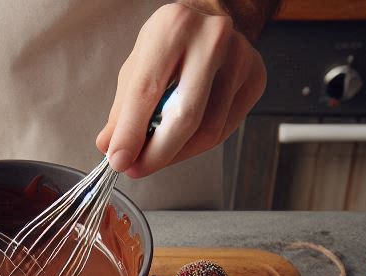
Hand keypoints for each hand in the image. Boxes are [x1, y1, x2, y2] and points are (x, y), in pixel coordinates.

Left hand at [96, 2, 265, 176]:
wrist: (212, 18)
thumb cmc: (171, 44)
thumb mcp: (137, 67)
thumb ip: (122, 110)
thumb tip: (110, 147)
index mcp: (174, 27)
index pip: (148, 92)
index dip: (130, 134)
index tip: (119, 161)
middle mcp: (212, 38)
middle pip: (185, 117)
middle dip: (157, 153)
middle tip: (138, 168)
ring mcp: (240, 58)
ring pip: (207, 131)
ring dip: (176, 153)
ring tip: (157, 152)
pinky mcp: (255, 78)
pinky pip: (224, 131)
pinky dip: (197, 146)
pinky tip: (182, 140)